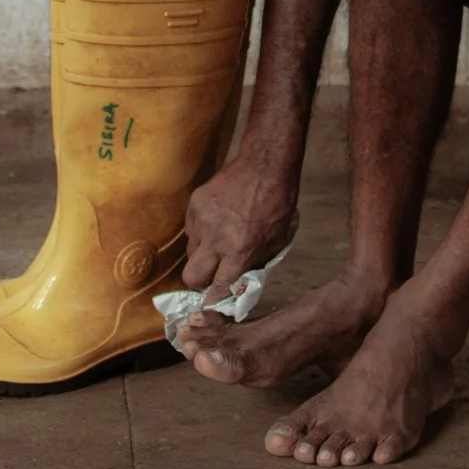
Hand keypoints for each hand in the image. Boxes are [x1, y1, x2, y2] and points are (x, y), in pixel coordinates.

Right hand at [182, 157, 299, 303]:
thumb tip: (240, 280)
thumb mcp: (276, 241)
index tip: (214, 302)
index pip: (219, 287)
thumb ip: (256, 263)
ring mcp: (202, 220)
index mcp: (239, 250)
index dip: (215, 299)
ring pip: (190, 252)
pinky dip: (201, 232)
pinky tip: (216, 223)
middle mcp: (216, 239)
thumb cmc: (278, 204)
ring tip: (218, 243)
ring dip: (202, 255)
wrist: (265, 166)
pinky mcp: (194, 204)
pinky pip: (191, 229)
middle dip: (198, 282)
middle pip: (191, 276)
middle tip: (210, 275)